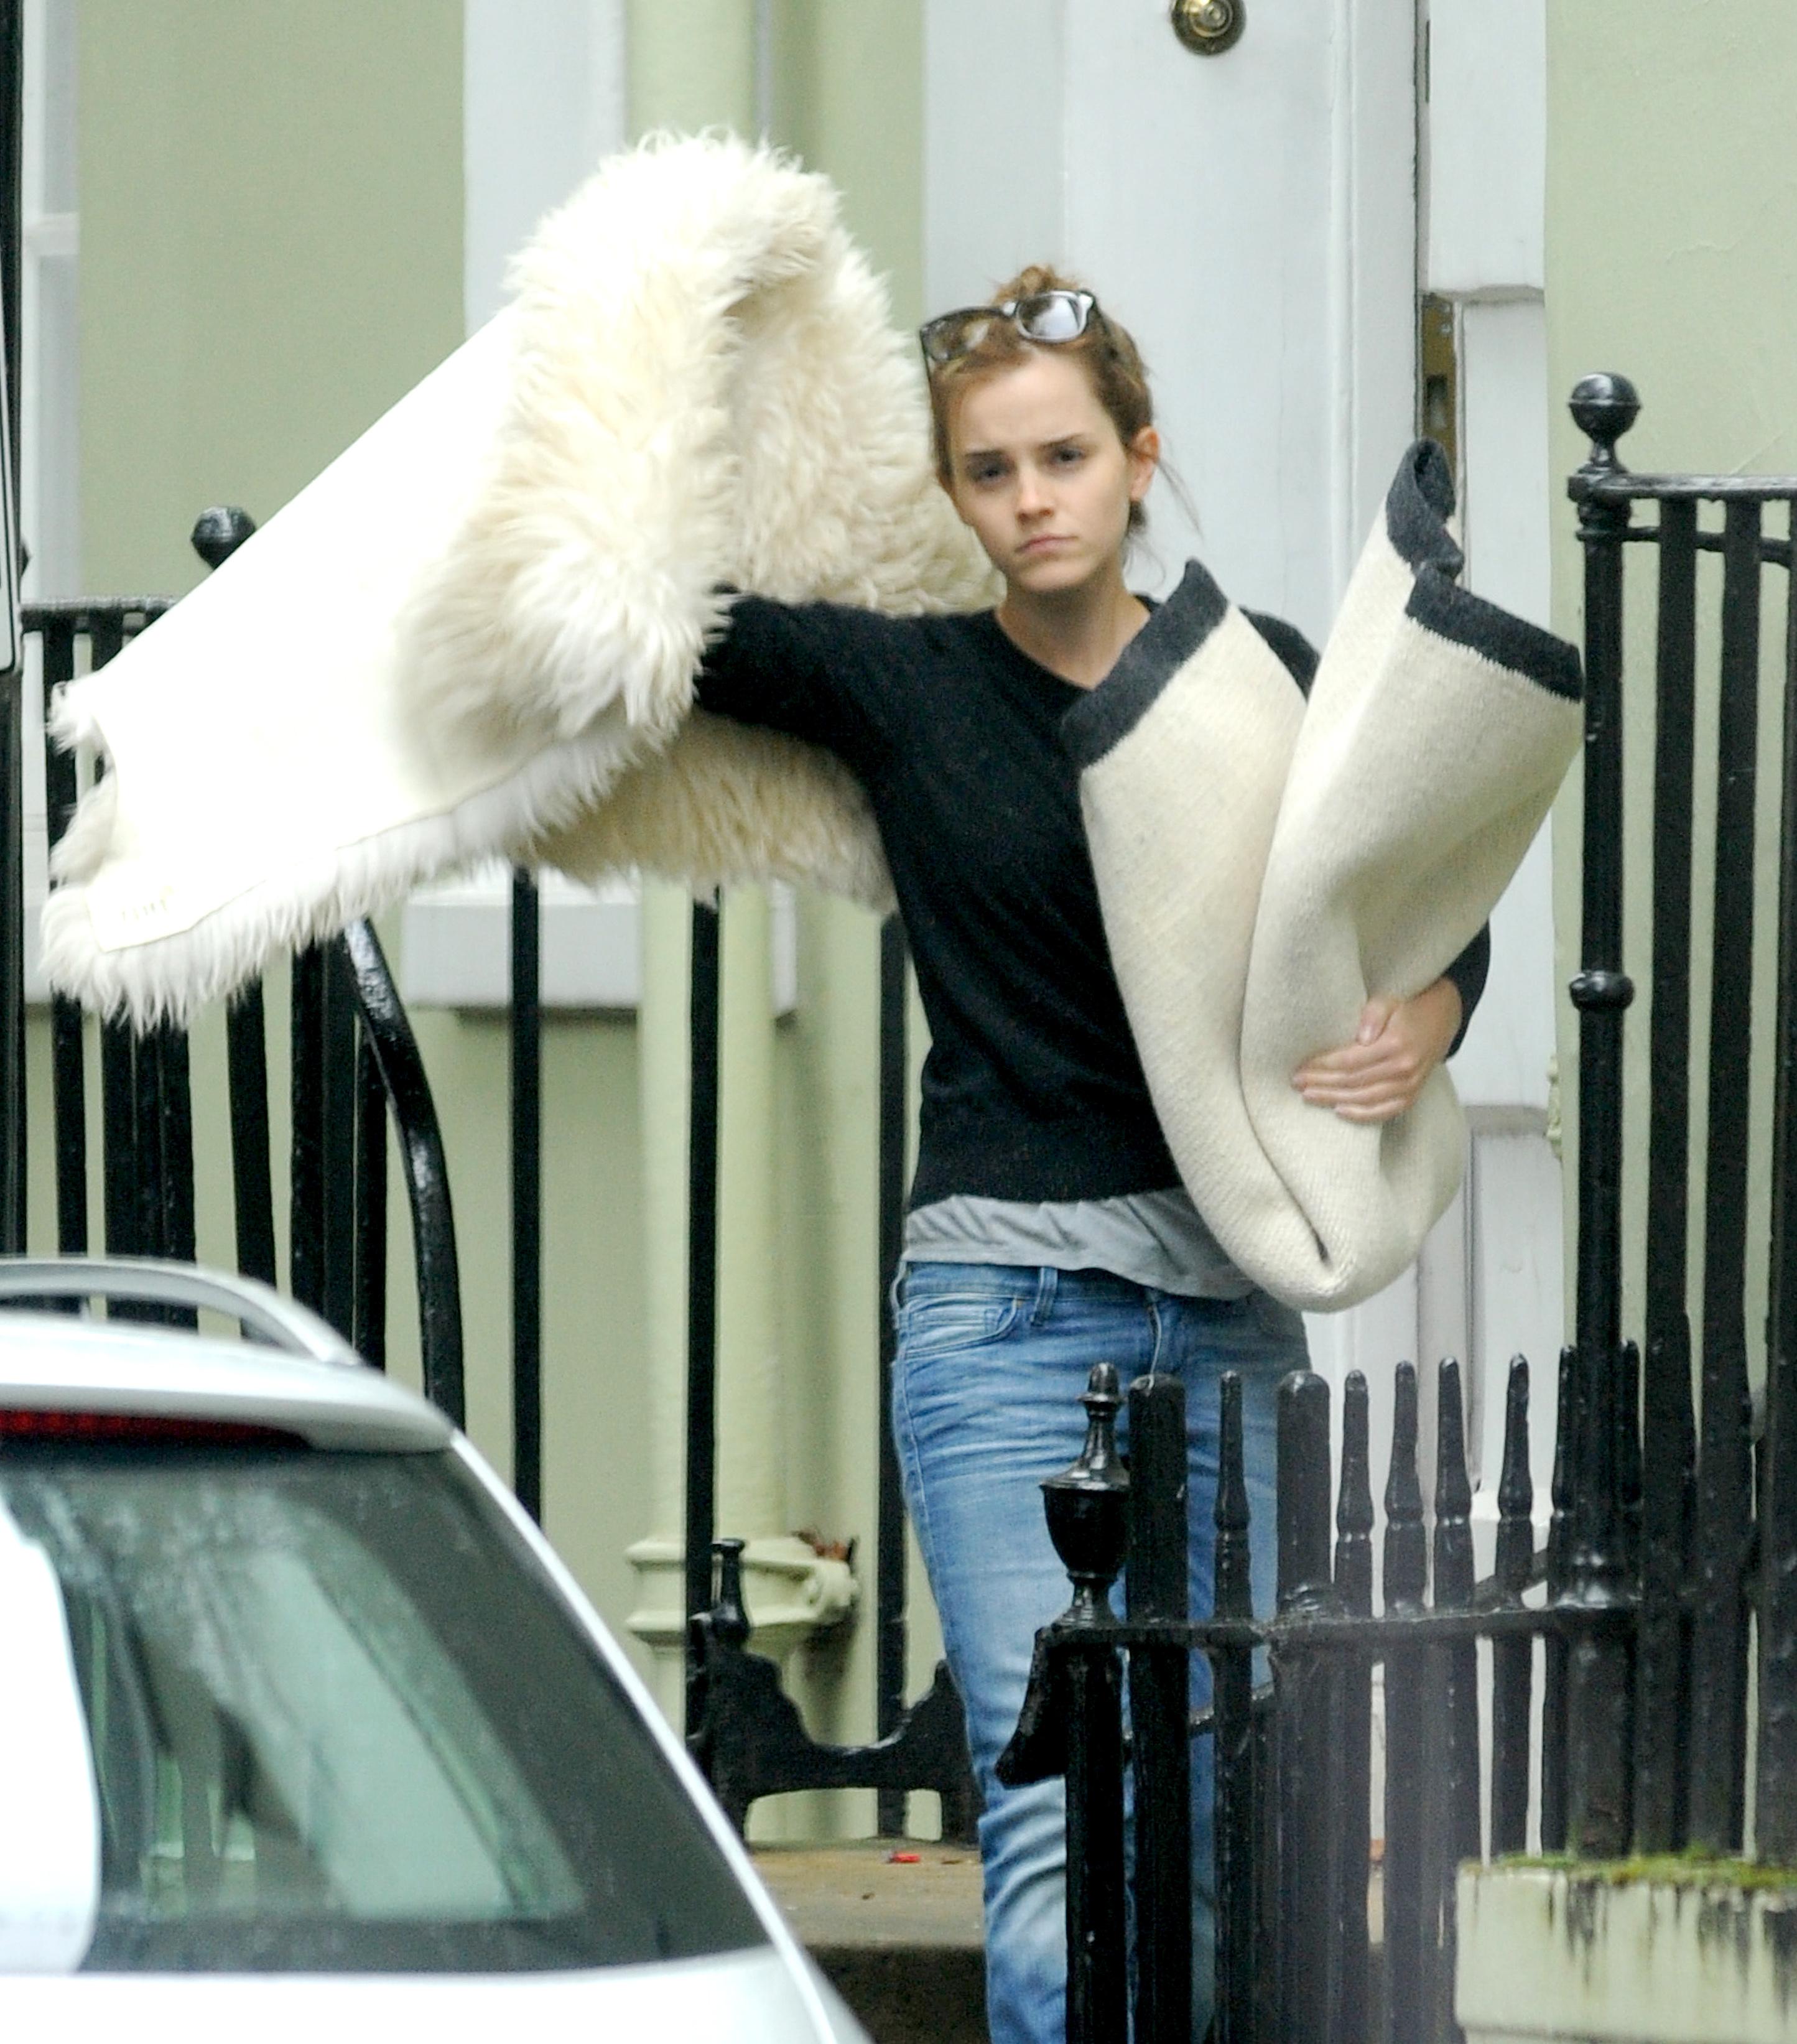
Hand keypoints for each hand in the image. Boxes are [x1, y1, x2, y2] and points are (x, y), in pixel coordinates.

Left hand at [1290, 979, 1462, 1123]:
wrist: (1441, 1021)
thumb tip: (1361, 1037)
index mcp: (1396, 1044)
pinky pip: (1384, 1112)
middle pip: (1354, 1082)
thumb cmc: (1406, 1010)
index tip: (1301, 1067)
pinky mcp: (1412, 1096)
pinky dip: (1361, 1115)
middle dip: (1322, 1084)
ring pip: (1365, 1099)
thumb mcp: (1388, 1001)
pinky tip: (1339, 1111)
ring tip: (1309, 1096)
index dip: (1323, 1066)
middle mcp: (1404, 1068)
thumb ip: (1373, 1014)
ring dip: (1334, 1099)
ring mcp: (1410, 1085)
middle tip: (1297, 1083)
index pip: (1351, 1061)